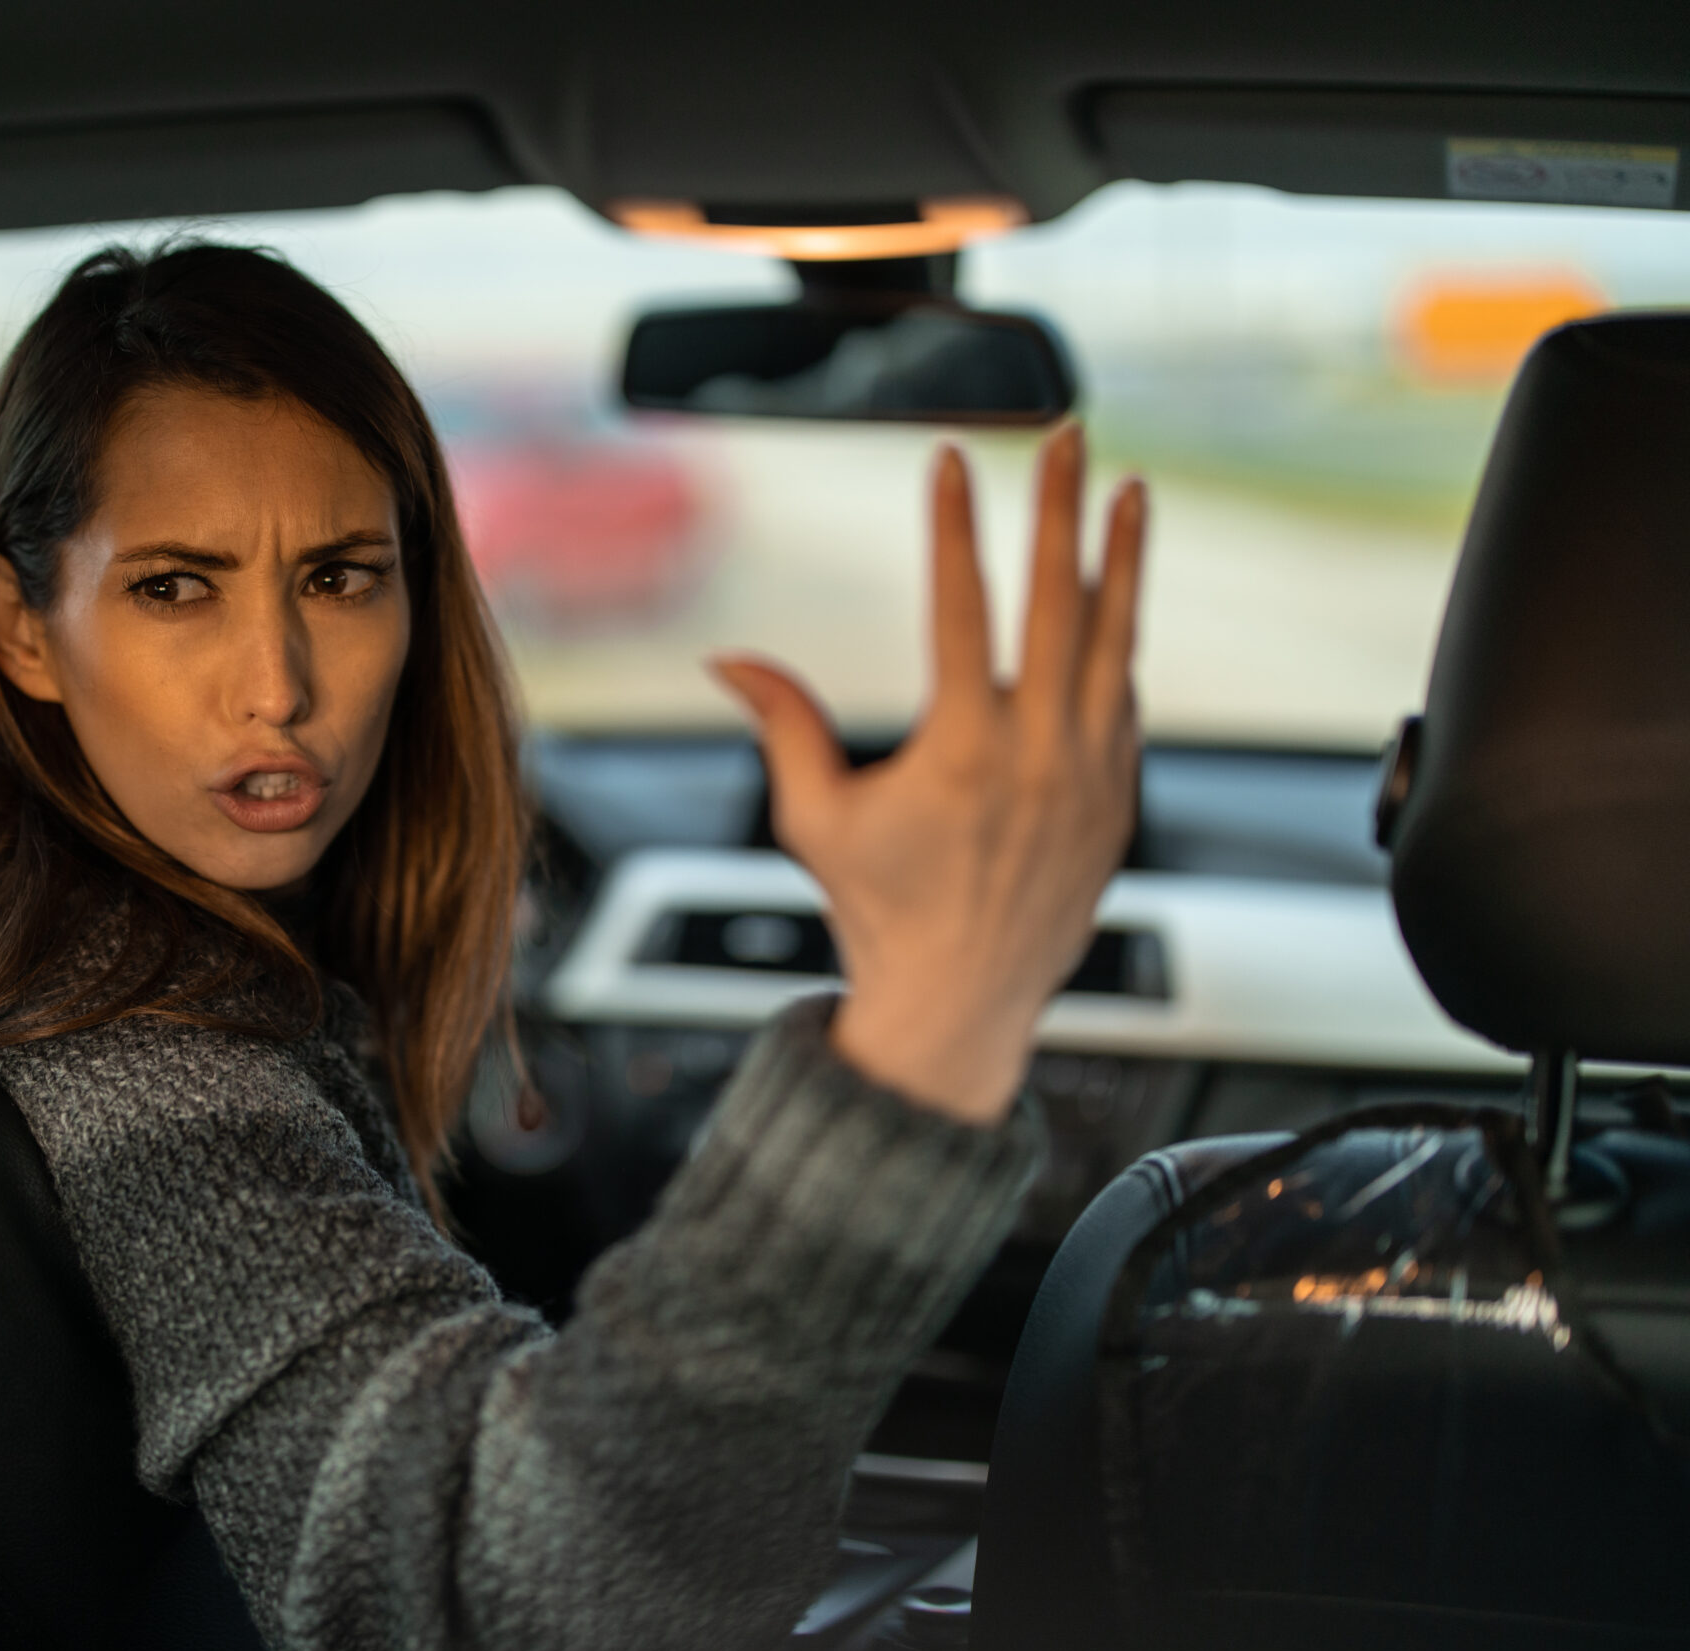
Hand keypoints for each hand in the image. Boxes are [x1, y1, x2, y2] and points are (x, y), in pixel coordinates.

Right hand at [710, 422, 1145, 1124]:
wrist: (961, 1005)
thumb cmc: (878, 914)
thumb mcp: (815, 819)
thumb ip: (782, 726)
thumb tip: (727, 660)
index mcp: (964, 751)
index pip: (963, 608)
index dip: (955, 527)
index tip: (951, 462)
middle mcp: (1040, 755)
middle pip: (1060, 602)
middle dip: (1061, 510)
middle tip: (1069, 439)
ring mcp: (1092, 775)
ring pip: (1114, 641)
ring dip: (1121, 559)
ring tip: (1130, 489)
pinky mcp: (1117, 799)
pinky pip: (1122, 700)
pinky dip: (1117, 643)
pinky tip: (1113, 600)